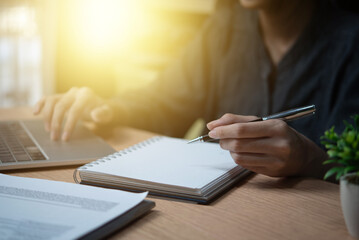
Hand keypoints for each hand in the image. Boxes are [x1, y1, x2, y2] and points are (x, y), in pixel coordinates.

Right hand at [34, 87, 114, 140]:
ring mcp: (66, 93)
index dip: (68, 124)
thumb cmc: (103, 111)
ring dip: (47, 116)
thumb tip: (95, 114)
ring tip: (49, 130)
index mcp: (86, 95)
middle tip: (54, 138)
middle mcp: (75, 92)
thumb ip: (103, 114)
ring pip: (51, 101)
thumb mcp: (107, 114)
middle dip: (56, 123)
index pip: (74, 110)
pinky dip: (40, 104)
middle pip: (60, 106)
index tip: (65, 138)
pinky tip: (35, 112)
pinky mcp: (60, 97)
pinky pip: (47, 98)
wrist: (100, 106)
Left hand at [207, 113, 326, 176]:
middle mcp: (278, 144)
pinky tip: (240, 152)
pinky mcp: (271, 172)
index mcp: (276, 127)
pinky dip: (237, 157)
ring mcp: (276, 161)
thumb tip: (212, 125)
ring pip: (239, 156)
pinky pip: (244, 165)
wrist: (302, 155)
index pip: (242, 130)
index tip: (212, 130)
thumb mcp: (263, 122)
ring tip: (229, 144)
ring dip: (228, 150)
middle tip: (218, 137)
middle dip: (223, 140)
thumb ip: (237, 120)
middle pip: (239, 144)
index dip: (223, 130)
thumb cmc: (278, 135)